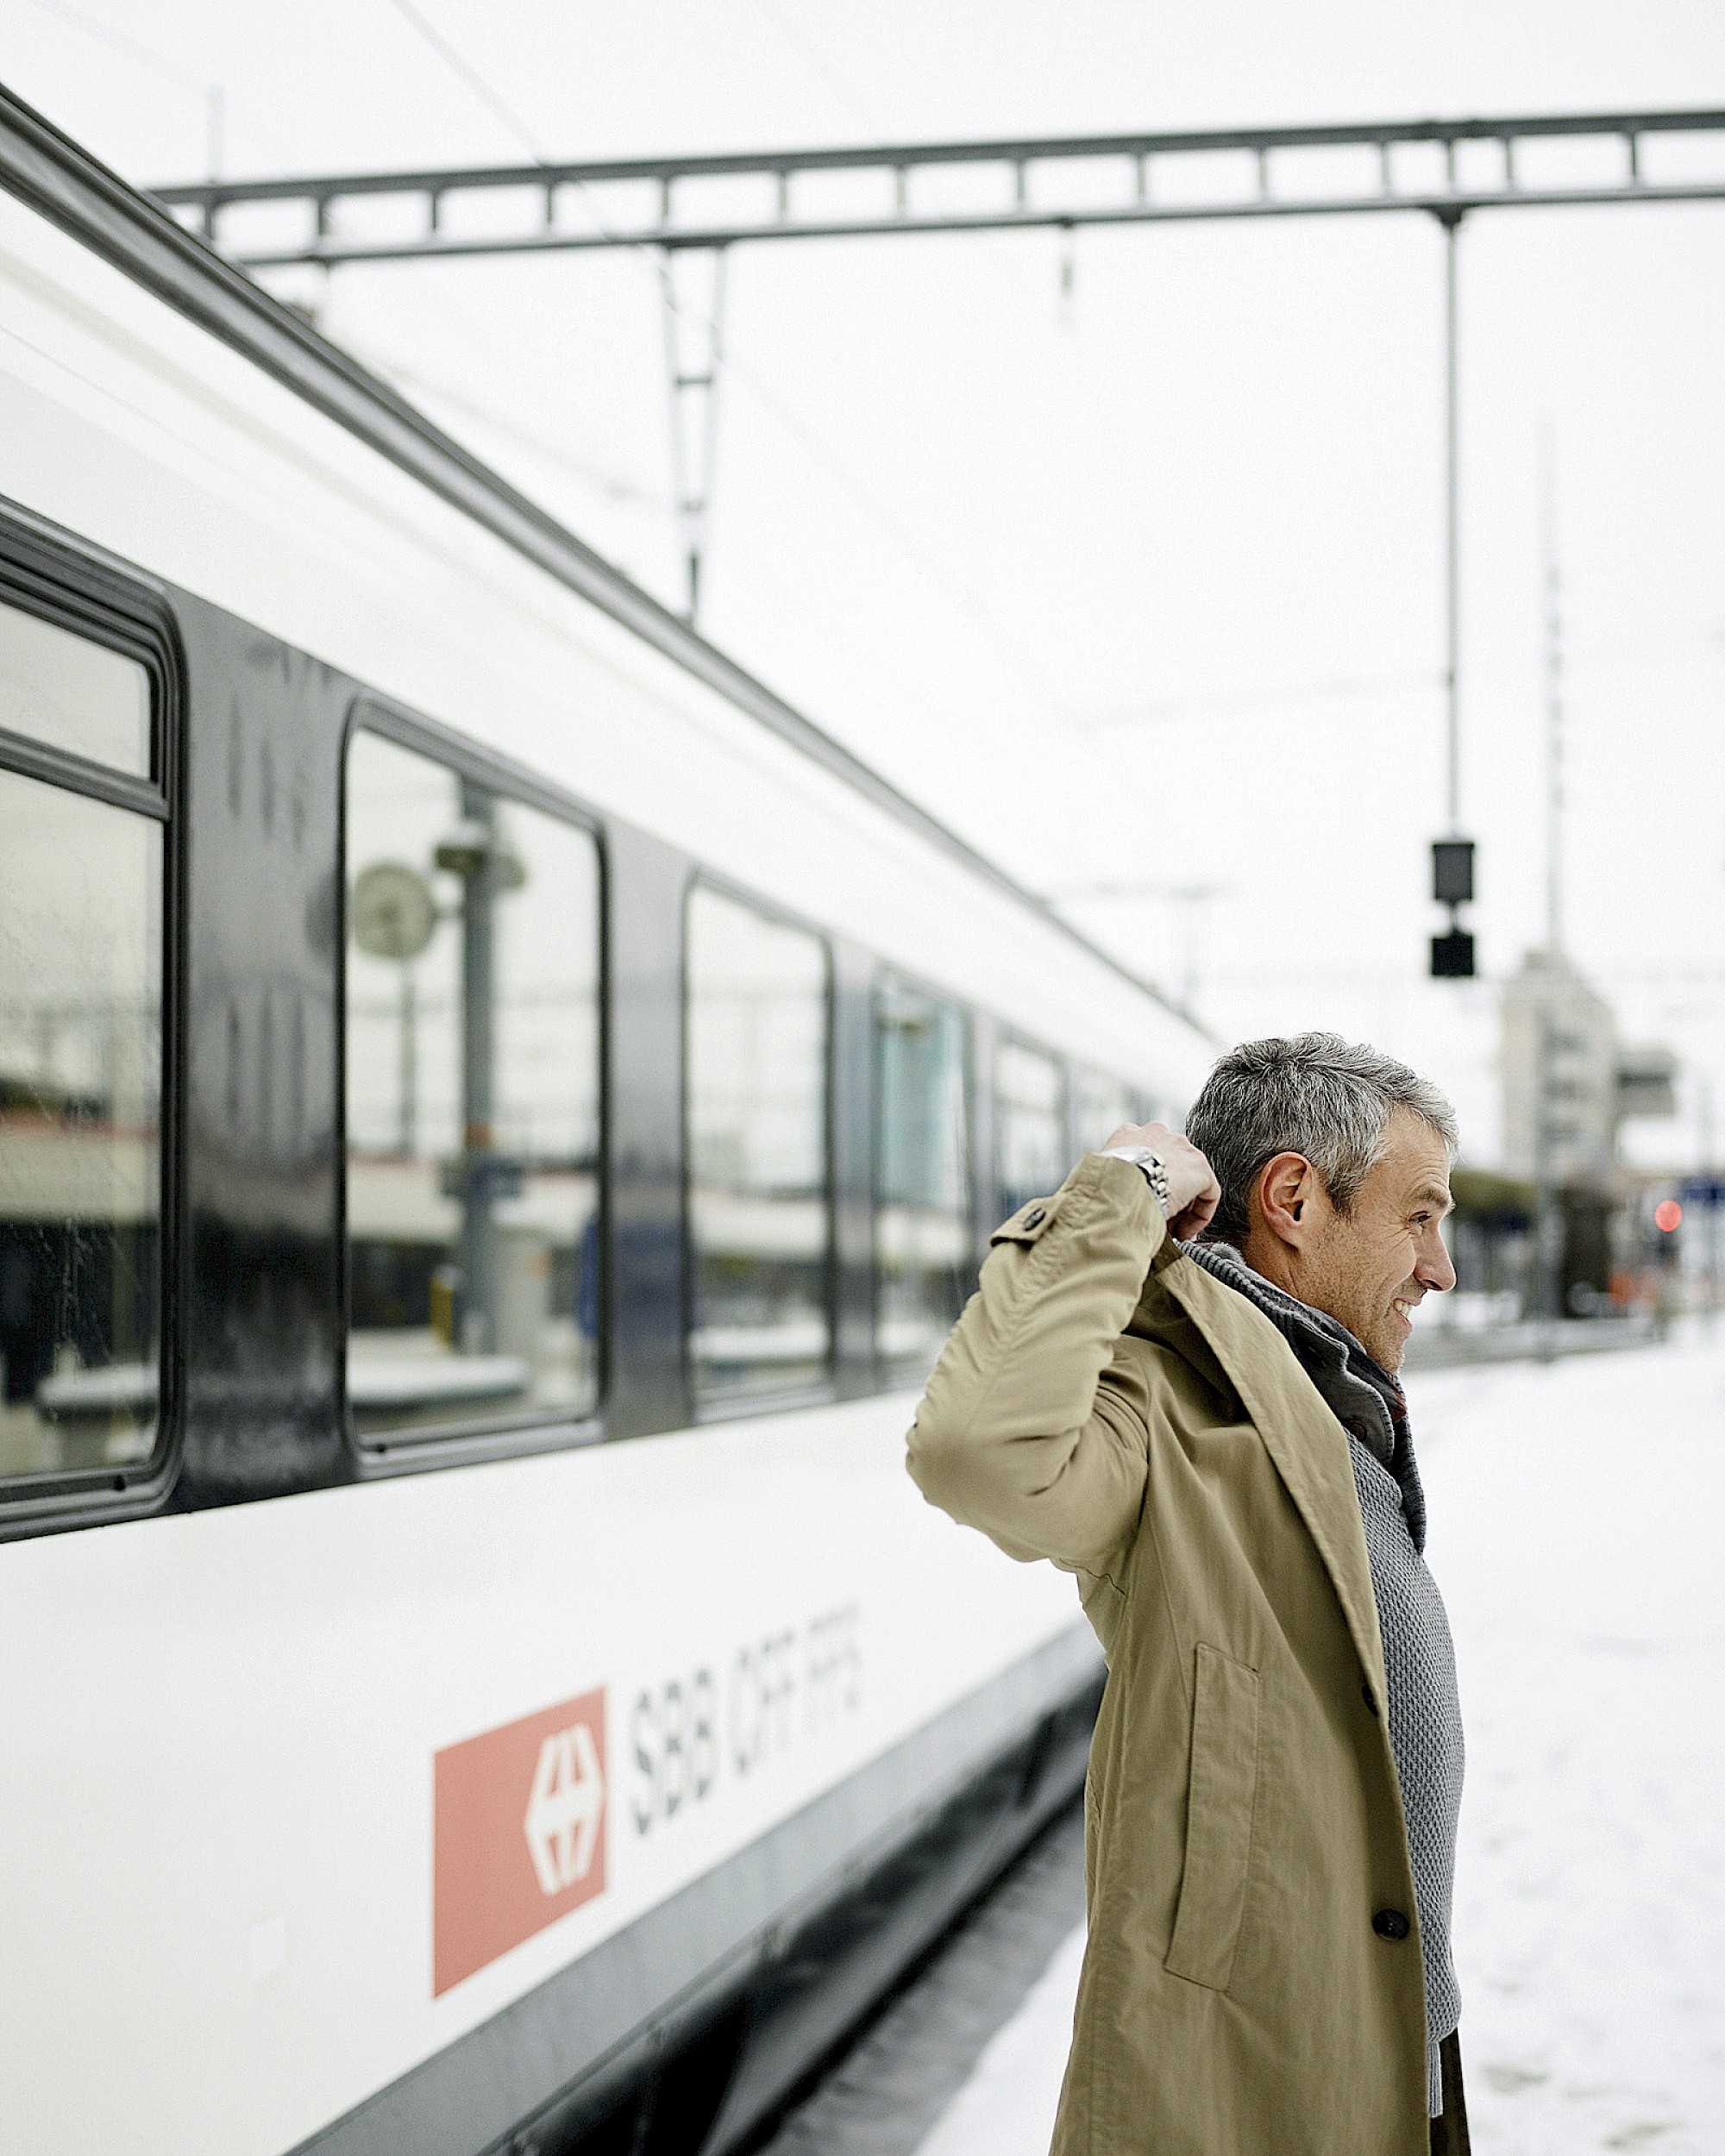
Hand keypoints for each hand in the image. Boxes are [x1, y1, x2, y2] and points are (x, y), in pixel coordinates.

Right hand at [1104, 1121, 1220, 1239]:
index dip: (1147, 1183)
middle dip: (1168, 1194)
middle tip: (1159, 1220)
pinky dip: (1198, 1216)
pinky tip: (1182, 1233)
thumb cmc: (1101, 1189)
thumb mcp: (1102, 1178)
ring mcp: (1181, 1147)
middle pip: (1171, 1165)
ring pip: (1189, 1180)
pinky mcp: (1200, 1168)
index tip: (1143, 1204)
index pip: (1146, 1153)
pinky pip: (1208, 1194)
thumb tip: (1114, 1208)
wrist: (1116, 1185)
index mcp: (1129, 1134)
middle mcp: (1157, 1133)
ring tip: (1170, 1230)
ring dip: (1181, 1207)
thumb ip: (1115, 1182)